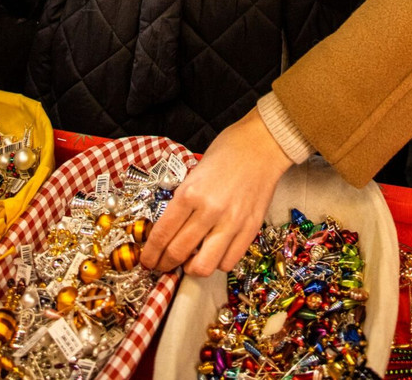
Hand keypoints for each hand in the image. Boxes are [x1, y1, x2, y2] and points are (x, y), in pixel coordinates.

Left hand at [140, 110, 293, 276]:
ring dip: (192, 268)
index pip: (163, 234)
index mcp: (190, 193)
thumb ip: (184, 201)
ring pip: (204, 266)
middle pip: (178, 253)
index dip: (151, 253)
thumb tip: (171, 229)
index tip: (148, 261)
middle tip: (162, 264)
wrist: (263, 143)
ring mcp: (232, 222)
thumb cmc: (227, 151)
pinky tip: (215, 252)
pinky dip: (218, 262)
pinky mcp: (251, 229)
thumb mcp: (194, 172)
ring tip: (191, 261)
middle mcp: (209, 211)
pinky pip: (228, 262)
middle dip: (165, 264)